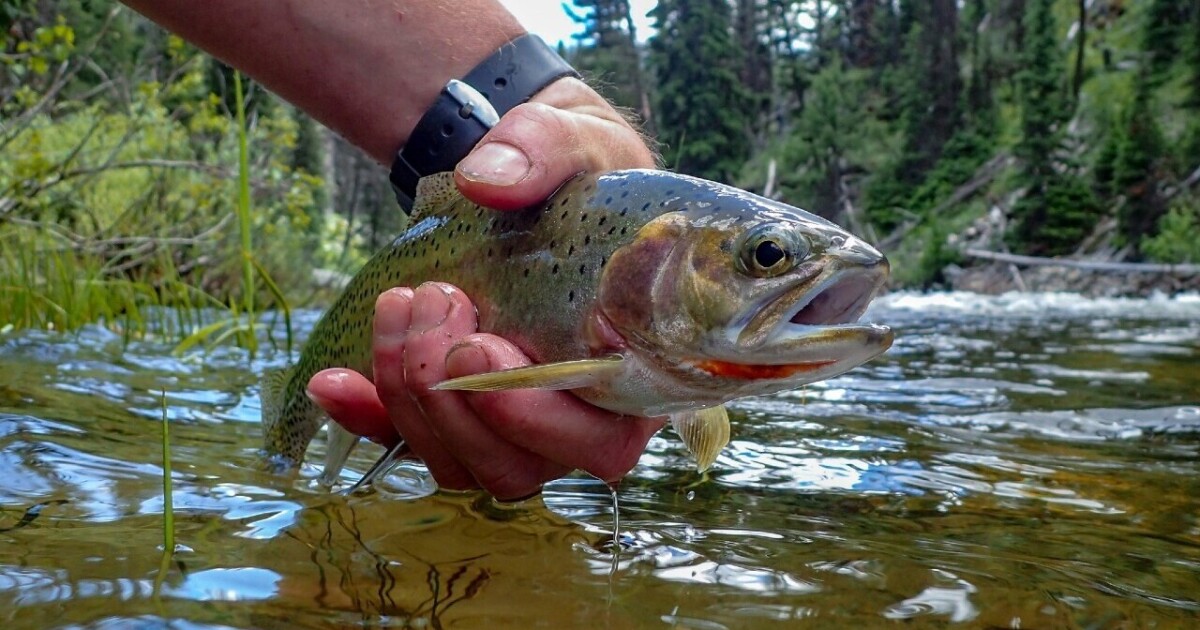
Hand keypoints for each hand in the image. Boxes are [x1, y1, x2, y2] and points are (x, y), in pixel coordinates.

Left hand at [306, 80, 662, 499]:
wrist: (532, 178)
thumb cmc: (580, 174)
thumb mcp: (577, 141)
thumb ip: (544, 153)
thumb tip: (485, 182)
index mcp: (632, 373)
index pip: (603, 443)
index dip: (541, 417)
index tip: (483, 343)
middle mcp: (575, 416)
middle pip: (518, 467)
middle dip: (458, 398)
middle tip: (436, 302)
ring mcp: (509, 423)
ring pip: (458, 465)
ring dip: (410, 397)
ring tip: (397, 305)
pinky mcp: (452, 411)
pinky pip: (404, 445)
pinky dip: (364, 418)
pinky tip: (332, 379)